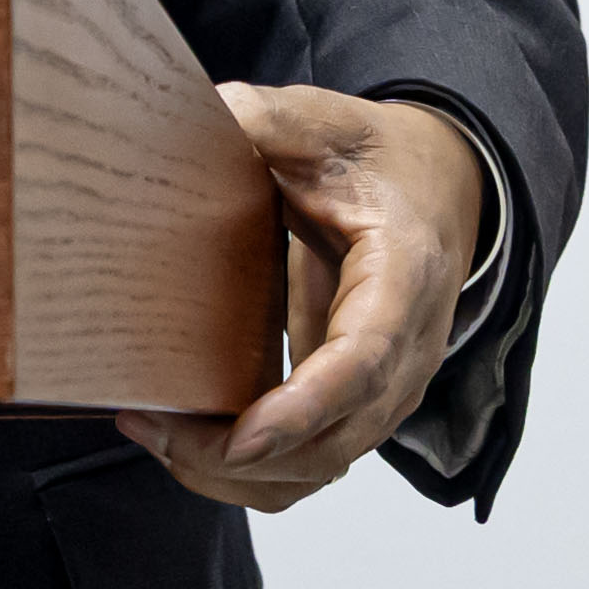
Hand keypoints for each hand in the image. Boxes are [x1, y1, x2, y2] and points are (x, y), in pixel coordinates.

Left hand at [117, 86, 491, 514]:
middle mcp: (407, 352)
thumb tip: (194, 115)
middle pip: (335, 441)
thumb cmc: (378, 159)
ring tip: (152, 431)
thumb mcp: (322, 122)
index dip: (302, 409)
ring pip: (319, 467)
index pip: (362, 365)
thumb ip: (261, 118)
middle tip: (150, 424)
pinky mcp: (357, 404)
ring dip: (236, 473)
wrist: (437, 184)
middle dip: (240, 455)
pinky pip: (309, 464)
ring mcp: (387, 389)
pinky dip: (249, 472)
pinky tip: (182, 439)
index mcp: (404, 278)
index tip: (239, 437)